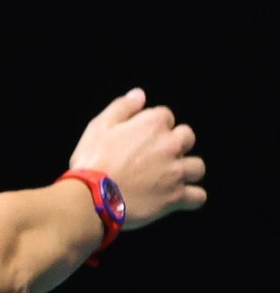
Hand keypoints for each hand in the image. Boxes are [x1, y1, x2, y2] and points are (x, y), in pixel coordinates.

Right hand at [67, 88, 206, 230]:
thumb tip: (139, 95)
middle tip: (156, 154)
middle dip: (176, 143)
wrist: (93, 197)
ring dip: (186, 169)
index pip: (165, 115)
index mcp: (152, 125)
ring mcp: (177, 172)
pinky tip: (179, 196)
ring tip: (170, 175)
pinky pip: (198, 196)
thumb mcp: (99, 126)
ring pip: (197, 166)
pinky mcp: (176, 197)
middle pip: (187, 137)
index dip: (152, 124)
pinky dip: (191, 196)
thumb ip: (122, 107)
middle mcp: (171, 145)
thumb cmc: (93, 160)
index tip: (140, 136)